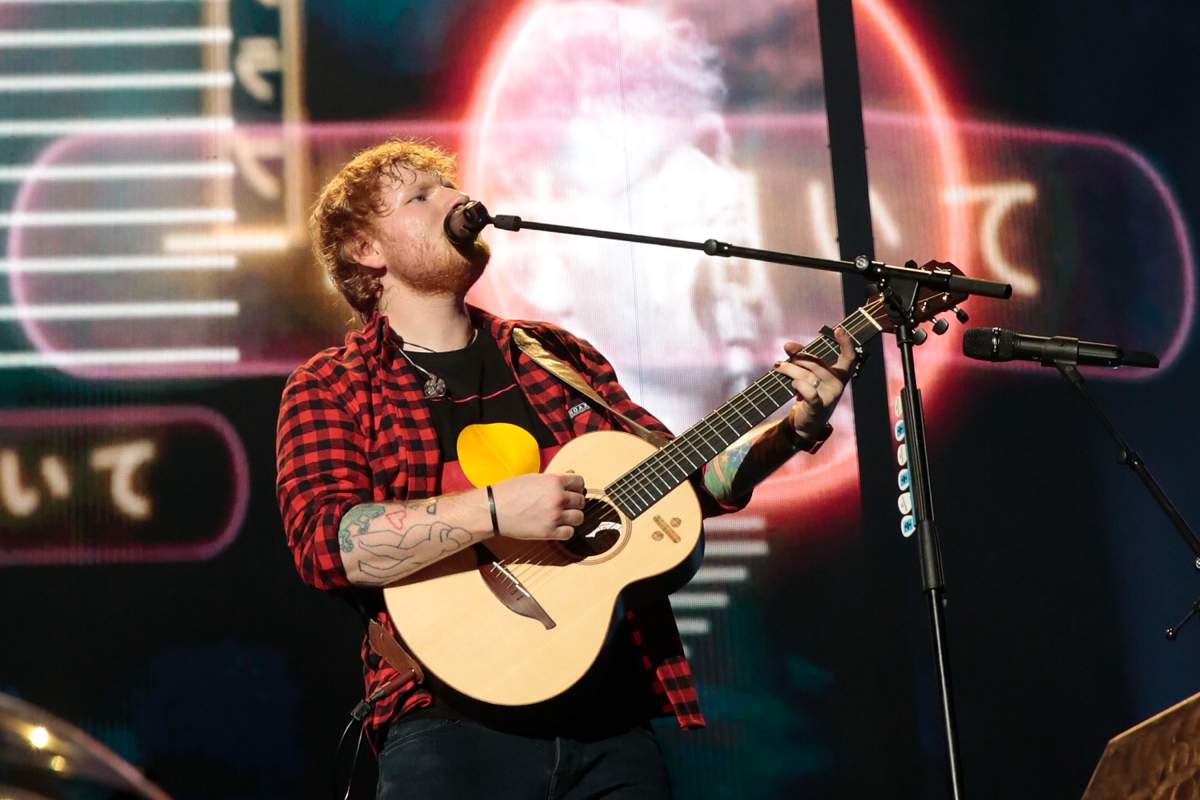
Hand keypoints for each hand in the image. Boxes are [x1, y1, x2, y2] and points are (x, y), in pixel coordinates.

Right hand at [489, 473, 585, 540]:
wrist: (493, 510)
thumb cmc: (509, 492)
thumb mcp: (533, 477)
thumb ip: (553, 479)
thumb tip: (571, 479)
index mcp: (554, 481)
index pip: (580, 482)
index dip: (577, 486)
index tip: (573, 490)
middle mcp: (557, 498)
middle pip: (581, 501)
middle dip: (574, 502)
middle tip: (566, 504)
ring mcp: (554, 516)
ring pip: (579, 517)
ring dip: (573, 517)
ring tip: (563, 516)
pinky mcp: (549, 532)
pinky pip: (569, 533)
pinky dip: (566, 530)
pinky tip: (558, 526)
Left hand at [775, 326, 857, 441]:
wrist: (807, 423)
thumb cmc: (809, 393)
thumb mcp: (808, 374)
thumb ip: (801, 358)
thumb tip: (788, 344)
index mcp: (840, 374)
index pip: (849, 357)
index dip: (846, 343)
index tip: (838, 330)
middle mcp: (838, 384)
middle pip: (817, 364)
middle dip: (799, 355)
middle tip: (786, 349)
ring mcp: (830, 396)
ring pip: (808, 375)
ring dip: (790, 369)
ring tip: (778, 366)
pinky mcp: (819, 407)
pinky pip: (808, 391)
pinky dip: (798, 385)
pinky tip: (792, 383)